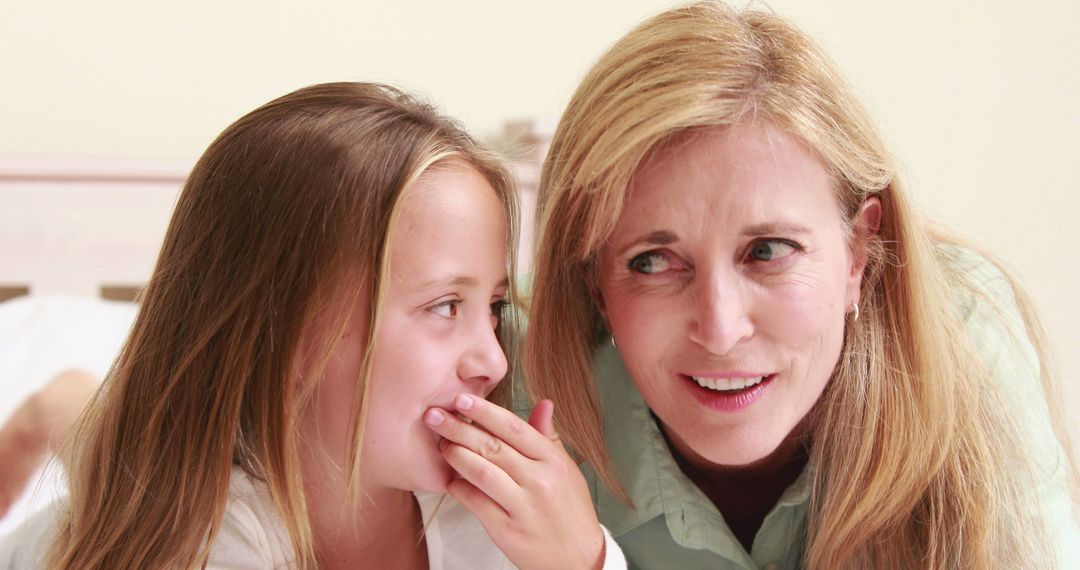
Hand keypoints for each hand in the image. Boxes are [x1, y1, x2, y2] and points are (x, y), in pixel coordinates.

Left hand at [424, 395, 603, 569]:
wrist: (578, 559)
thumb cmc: (570, 511)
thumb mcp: (566, 471)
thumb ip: (548, 437)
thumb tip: (543, 403)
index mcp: (554, 461)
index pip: (515, 427)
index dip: (485, 411)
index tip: (461, 399)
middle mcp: (540, 481)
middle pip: (493, 446)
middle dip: (459, 428)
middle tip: (435, 415)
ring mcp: (524, 507)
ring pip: (481, 472)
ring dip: (456, 455)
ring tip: (440, 444)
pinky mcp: (507, 531)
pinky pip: (476, 503)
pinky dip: (458, 488)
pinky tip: (449, 479)